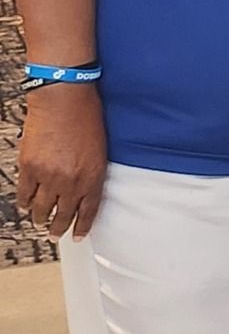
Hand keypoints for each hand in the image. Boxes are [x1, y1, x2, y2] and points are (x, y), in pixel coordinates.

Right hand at [16, 84, 107, 238]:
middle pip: (63, 215)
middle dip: (59, 228)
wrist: (64, 98)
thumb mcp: (99, 149)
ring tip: (40, 222)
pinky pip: (24, 194)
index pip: (88, 211)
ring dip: (40, 218)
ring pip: (41, 209)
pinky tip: (25, 205)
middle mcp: (71, 181)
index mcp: (93, 176)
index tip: (78, 235)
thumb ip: (91, 172)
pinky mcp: (29, 167)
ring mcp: (48, 176)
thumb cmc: (86, 116)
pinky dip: (24, 202)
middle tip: (56, 233)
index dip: (82, 226)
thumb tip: (83, 189)